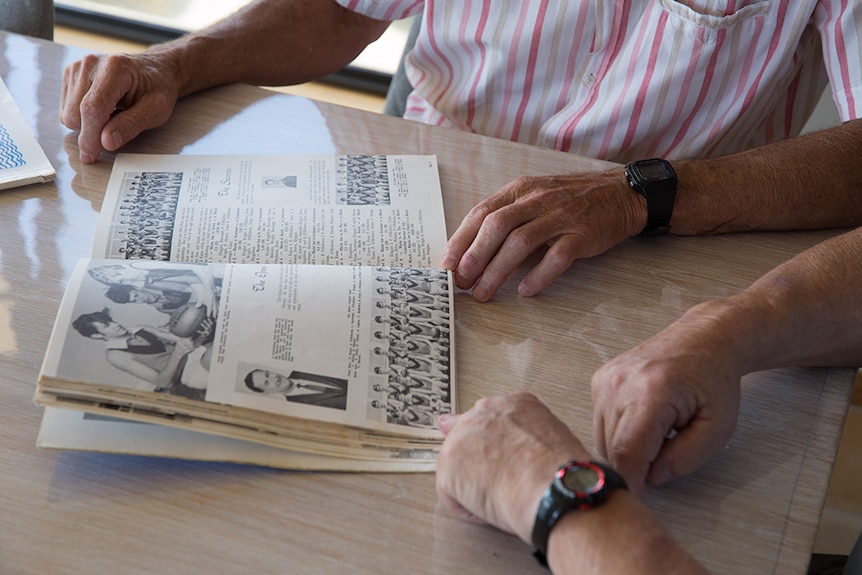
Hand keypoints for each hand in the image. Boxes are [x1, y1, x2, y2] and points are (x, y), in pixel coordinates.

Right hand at [60, 52, 182, 162]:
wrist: (155, 70)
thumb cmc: (158, 88)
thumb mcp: (156, 110)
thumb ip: (131, 125)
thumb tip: (106, 142)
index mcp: (115, 68)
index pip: (93, 108)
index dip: (90, 137)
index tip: (90, 156)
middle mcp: (90, 64)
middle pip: (75, 113)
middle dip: (90, 133)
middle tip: (115, 131)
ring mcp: (77, 68)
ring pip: (67, 114)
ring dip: (86, 126)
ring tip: (112, 115)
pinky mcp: (70, 75)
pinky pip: (66, 109)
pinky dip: (82, 118)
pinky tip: (102, 110)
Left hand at [436, 392, 589, 542]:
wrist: (555, 488)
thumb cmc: (564, 472)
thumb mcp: (557, 439)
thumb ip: (532, 438)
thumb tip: (528, 454)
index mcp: (516, 404)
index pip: (492, 416)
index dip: (491, 440)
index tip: (495, 455)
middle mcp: (486, 411)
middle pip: (464, 430)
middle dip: (470, 454)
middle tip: (487, 479)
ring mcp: (462, 435)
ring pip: (456, 463)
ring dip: (471, 484)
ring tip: (497, 500)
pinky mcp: (449, 464)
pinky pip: (450, 492)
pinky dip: (467, 508)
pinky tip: (488, 512)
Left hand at [440, 171, 644, 301]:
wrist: (621, 194)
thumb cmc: (572, 200)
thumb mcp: (534, 198)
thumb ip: (506, 217)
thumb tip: (470, 251)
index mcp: (520, 190)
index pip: (482, 213)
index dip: (461, 240)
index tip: (446, 265)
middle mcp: (537, 199)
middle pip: (497, 226)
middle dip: (474, 256)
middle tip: (461, 283)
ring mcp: (561, 216)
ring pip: (521, 242)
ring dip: (497, 270)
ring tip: (483, 293)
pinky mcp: (583, 234)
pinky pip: (558, 256)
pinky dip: (539, 274)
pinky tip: (525, 290)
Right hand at [591, 305, 743, 494]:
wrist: (703, 339)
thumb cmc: (713, 378)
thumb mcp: (718, 427)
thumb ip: (686, 458)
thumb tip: (653, 477)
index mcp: (652, 392)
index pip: (628, 451)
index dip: (630, 481)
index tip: (636, 500)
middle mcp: (621, 382)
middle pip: (611, 447)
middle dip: (634, 463)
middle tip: (663, 458)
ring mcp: (606, 379)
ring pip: (601, 437)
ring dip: (626, 447)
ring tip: (658, 433)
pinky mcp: (599, 379)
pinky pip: (600, 421)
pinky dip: (619, 430)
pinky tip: (644, 420)